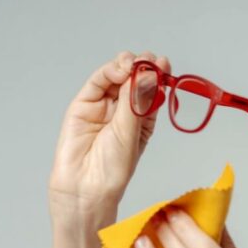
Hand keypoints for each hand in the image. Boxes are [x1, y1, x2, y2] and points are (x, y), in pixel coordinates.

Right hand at [48, 50, 170, 223]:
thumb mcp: (132, 132)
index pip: (152, 91)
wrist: (85, 186)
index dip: (158, 75)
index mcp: (142, 120)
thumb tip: (148, 74)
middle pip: (134, 80)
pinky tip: (121, 69)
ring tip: (134, 63)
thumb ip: (137, 102)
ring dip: (126, 66)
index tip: (164, 63)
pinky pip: (96, 83)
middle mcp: (123, 111)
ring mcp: (103, 106)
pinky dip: (109, 72)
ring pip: (116, 77)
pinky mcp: (83, 105)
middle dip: (143, 67)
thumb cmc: (112, 168)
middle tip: (150, 60)